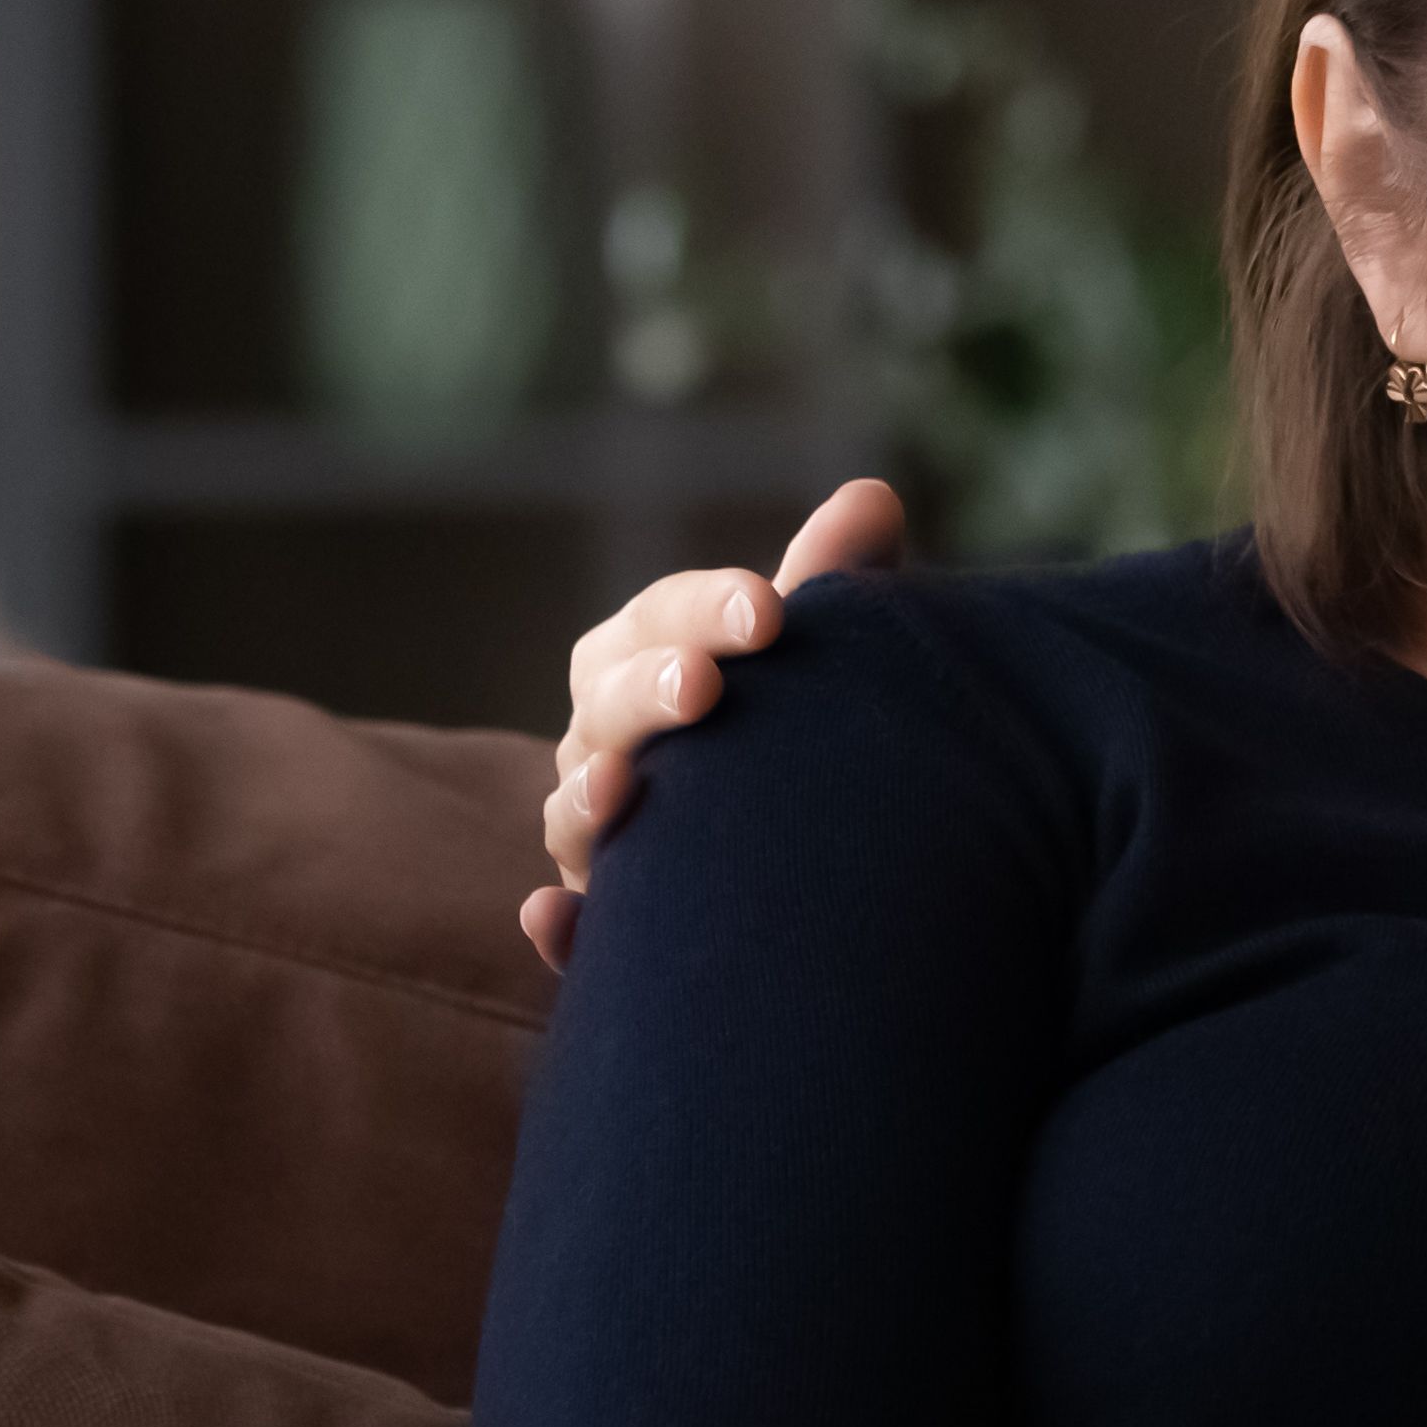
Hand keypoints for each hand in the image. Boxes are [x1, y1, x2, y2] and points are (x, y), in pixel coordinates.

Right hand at [519, 480, 910, 968]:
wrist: (813, 843)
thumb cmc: (802, 718)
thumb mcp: (822, 650)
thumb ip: (836, 579)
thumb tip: (872, 495)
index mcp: (648, 657)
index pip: (662, 619)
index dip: (706, 610)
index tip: (771, 609)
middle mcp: (606, 741)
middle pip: (608, 707)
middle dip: (650, 692)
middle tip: (703, 686)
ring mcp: (599, 832)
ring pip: (571, 812)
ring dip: (587, 799)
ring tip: (622, 788)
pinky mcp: (611, 922)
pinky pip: (574, 930)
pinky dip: (559, 926)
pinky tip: (553, 917)